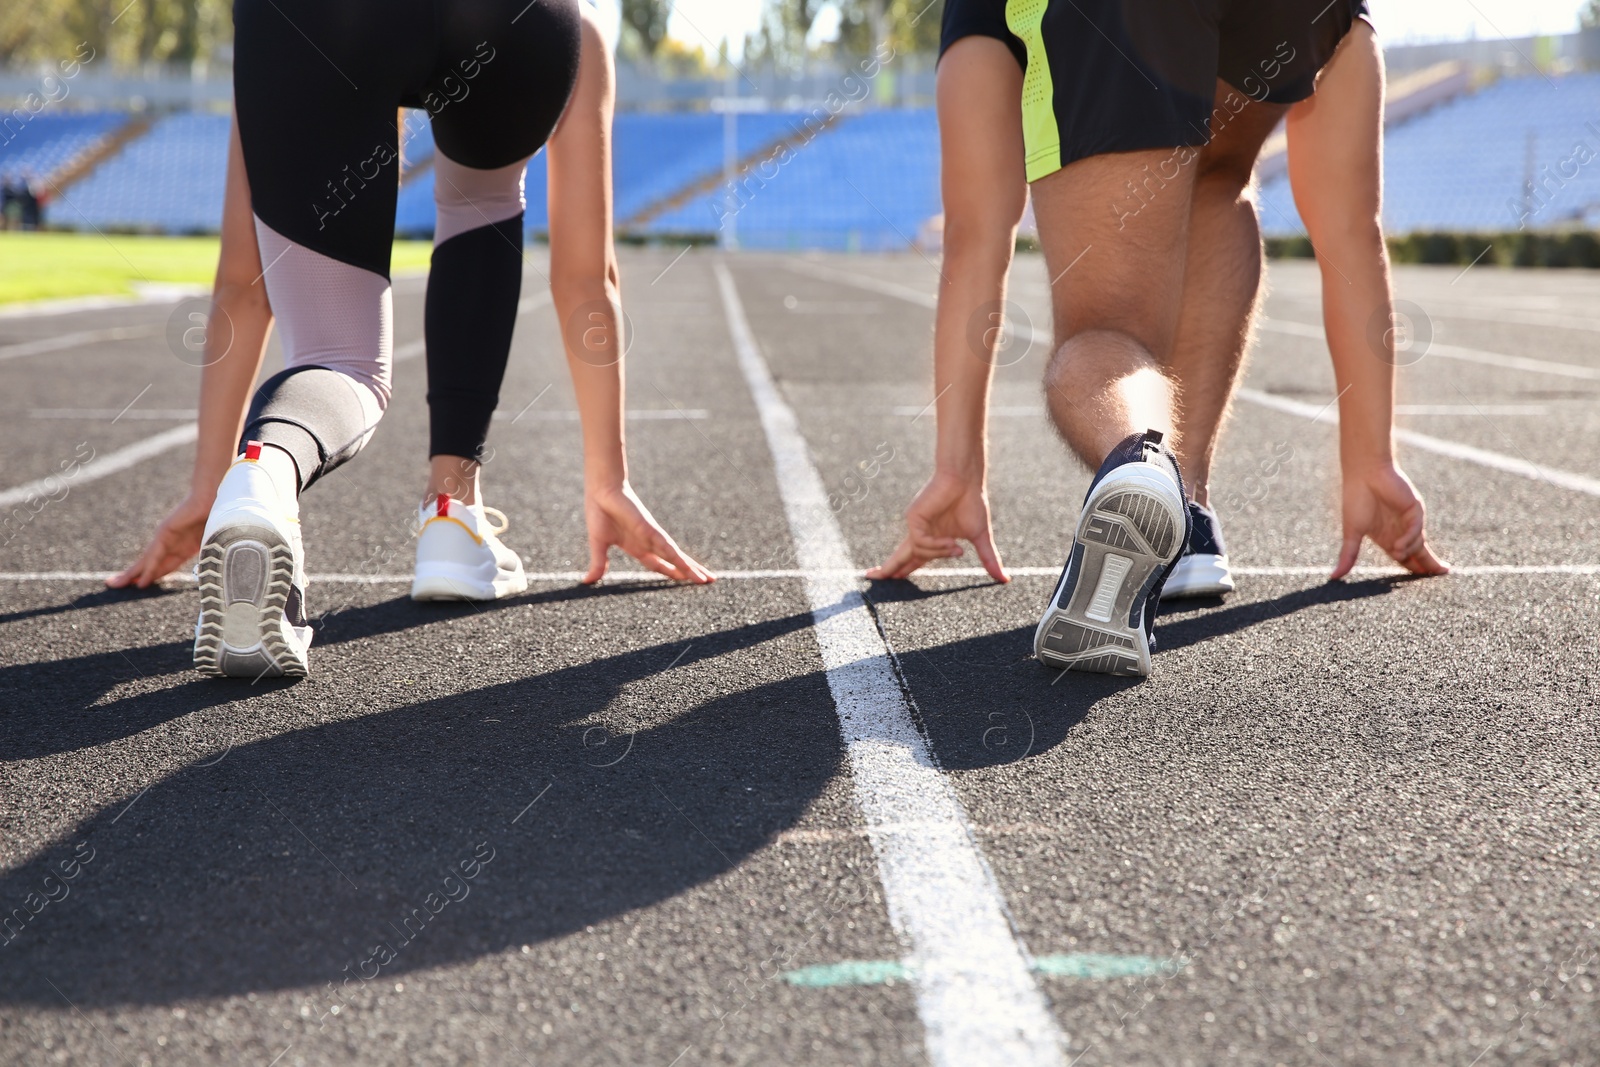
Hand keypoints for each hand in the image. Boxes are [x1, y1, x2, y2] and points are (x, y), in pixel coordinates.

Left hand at [107, 492, 212, 588]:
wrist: (214, 498)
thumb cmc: (217, 519)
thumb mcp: (211, 545)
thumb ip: (208, 557)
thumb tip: (215, 572)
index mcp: (182, 547)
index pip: (162, 566)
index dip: (151, 577)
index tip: (139, 586)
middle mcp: (169, 543)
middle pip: (148, 564)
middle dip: (132, 576)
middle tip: (113, 585)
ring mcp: (165, 537)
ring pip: (146, 560)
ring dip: (131, 574)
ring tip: (115, 584)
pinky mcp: (165, 532)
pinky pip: (156, 555)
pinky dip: (148, 568)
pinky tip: (140, 580)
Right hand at [582, 481, 712, 583]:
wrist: (601, 491)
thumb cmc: (599, 512)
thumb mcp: (599, 545)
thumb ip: (598, 563)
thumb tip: (587, 581)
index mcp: (637, 547)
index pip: (659, 564)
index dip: (671, 573)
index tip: (682, 580)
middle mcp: (649, 543)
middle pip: (674, 562)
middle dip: (689, 572)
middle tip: (707, 581)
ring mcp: (652, 537)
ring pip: (676, 557)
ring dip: (691, 569)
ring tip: (707, 579)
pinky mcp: (651, 530)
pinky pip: (667, 549)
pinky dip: (678, 560)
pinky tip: (689, 570)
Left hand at [867, 469, 1007, 582]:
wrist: (966, 480)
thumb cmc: (972, 503)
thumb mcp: (980, 538)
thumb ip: (988, 560)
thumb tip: (1005, 580)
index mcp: (932, 539)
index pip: (914, 559)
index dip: (902, 570)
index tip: (890, 579)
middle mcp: (921, 533)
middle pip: (900, 557)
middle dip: (887, 570)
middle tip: (871, 577)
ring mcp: (916, 526)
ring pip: (920, 552)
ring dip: (940, 554)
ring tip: (957, 548)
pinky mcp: (913, 518)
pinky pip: (921, 542)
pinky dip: (936, 546)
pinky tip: (951, 543)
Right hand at [1331, 462, 1448, 579]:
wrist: (1364, 474)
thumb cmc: (1355, 500)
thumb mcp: (1351, 534)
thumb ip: (1348, 556)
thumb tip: (1333, 577)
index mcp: (1385, 537)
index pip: (1403, 558)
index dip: (1412, 569)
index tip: (1419, 582)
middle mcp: (1400, 530)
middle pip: (1419, 553)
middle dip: (1428, 565)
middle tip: (1437, 574)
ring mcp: (1408, 520)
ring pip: (1419, 544)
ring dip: (1409, 552)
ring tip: (1397, 552)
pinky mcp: (1415, 510)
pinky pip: (1416, 530)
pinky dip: (1409, 539)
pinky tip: (1398, 545)